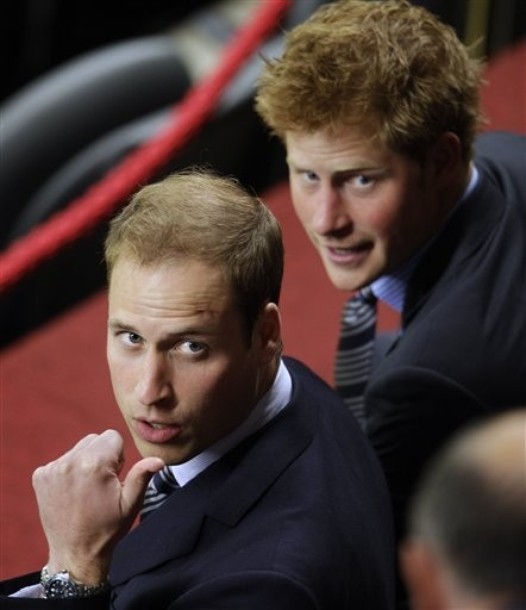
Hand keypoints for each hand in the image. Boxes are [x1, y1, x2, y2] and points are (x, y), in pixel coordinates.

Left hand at [32, 429, 163, 583]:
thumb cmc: (106, 529)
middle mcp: (70, 462)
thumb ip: (142, 476)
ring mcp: (52, 469)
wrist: (74, 554)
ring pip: (78, 448)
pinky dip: (69, 470)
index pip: (112, 436)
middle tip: (102, 483)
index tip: (114, 477)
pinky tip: (73, 491)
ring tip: (87, 489)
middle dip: (102, 455)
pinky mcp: (40, 476)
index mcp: (94, 465)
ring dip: (85, 462)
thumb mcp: (130, 504)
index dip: (119, 456)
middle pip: (95, 439)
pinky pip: (62, 460)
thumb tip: (158, 460)